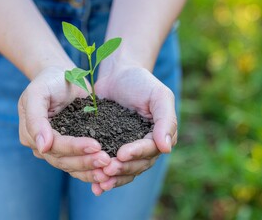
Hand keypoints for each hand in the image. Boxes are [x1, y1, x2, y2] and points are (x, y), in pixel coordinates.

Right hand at [18, 66, 110, 182]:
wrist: (62, 76)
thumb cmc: (49, 81)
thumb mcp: (38, 92)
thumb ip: (36, 119)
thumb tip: (42, 147)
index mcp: (31, 134)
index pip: (53, 147)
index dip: (74, 148)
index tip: (96, 145)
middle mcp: (43, 146)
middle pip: (63, 161)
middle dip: (85, 161)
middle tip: (106, 160)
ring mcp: (59, 149)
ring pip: (73, 167)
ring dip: (91, 169)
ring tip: (110, 168)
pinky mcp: (73, 149)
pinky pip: (82, 163)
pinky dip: (94, 168)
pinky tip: (108, 170)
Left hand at [91, 65, 177, 194]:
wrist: (117, 74)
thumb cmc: (141, 82)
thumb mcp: (158, 96)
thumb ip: (166, 120)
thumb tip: (167, 148)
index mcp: (159, 137)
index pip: (150, 150)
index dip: (136, 154)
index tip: (121, 154)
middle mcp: (145, 147)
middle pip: (137, 165)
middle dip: (122, 169)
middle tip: (106, 170)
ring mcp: (127, 149)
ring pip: (123, 171)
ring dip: (113, 178)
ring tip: (100, 182)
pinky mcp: (110, 148)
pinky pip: (108, 166)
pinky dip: (102, 177)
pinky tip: (94, 187)